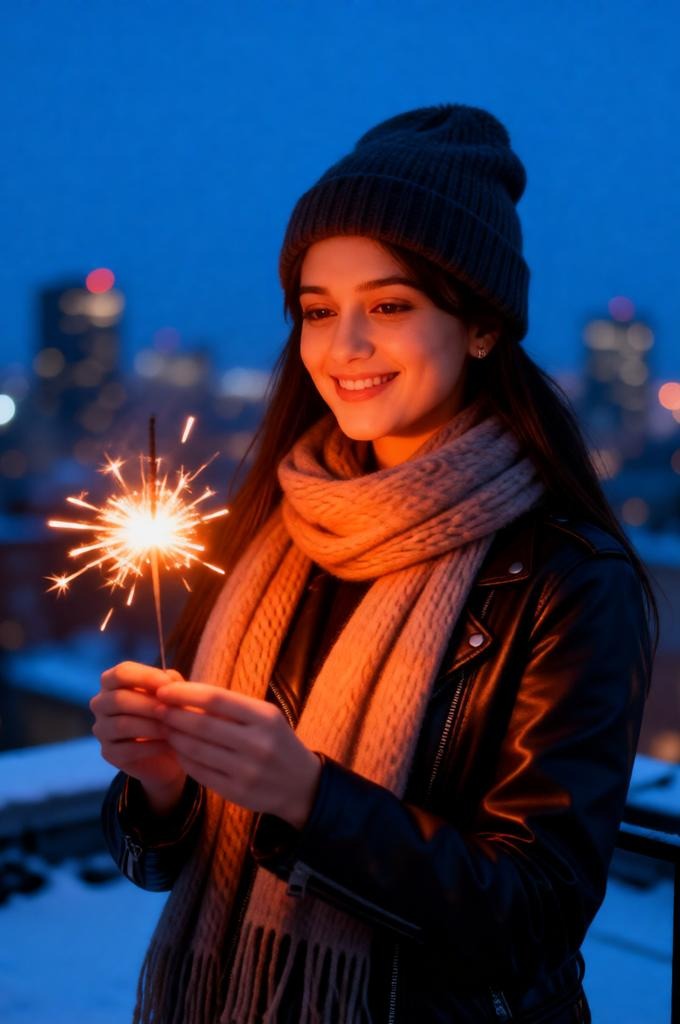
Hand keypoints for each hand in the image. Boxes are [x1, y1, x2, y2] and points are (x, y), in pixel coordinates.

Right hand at [90, 661, 187, 813]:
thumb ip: (170, 683)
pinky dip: (150, 746)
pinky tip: (168, 745)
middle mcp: (101, 703)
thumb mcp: (173, 693)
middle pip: (118, 699)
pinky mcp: (108, 753)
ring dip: (151, 726)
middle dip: (148, 704)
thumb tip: (168, 682)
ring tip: (172, 728)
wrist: (170, 750)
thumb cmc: (169, 712)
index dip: (145, 677)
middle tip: (171, 711)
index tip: (168, 685)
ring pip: (121, 725)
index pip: (121, 673)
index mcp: (114, 682)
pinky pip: (126, 749)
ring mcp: (102, 729)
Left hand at [154, 682, 322, 829]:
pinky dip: (183, 758)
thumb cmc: (276, 741)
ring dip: (174, 737)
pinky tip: (177, 749)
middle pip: (202, 725)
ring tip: (164, 727)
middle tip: (156, 708)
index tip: (163, 690)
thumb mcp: (264, 716)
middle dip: (173, 715)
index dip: (184, 693)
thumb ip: (229, 706)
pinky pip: (200, 772)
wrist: (301, 784)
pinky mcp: (236, 792)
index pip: (215, 699)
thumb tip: (184, 691)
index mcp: (264, 717)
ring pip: (196, 750)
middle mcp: (257, 743)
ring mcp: (247, 770)